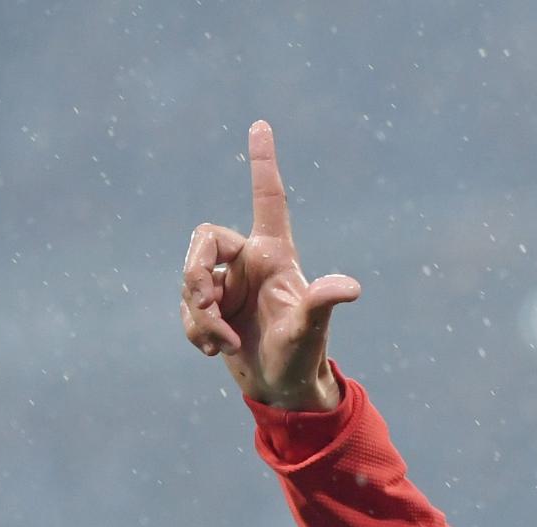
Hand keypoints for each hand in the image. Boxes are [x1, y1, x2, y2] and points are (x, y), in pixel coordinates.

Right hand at [180, 120, 359, 409]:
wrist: (282, 391)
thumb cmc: (302, 357)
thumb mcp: (309, 330)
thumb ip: (321, 304)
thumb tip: (350, 287)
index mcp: (273, 255)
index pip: (267, 199)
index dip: (263, 163)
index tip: (262, 125)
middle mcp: (247, 262)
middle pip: (202, 239)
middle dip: (194, 274)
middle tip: (208, 306)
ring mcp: (226, 284)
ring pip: (188, 280)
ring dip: (197, 315)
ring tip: (222, 342)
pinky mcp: (210, 308)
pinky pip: (186, 308)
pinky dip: (194, 330)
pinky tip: (214, 350)